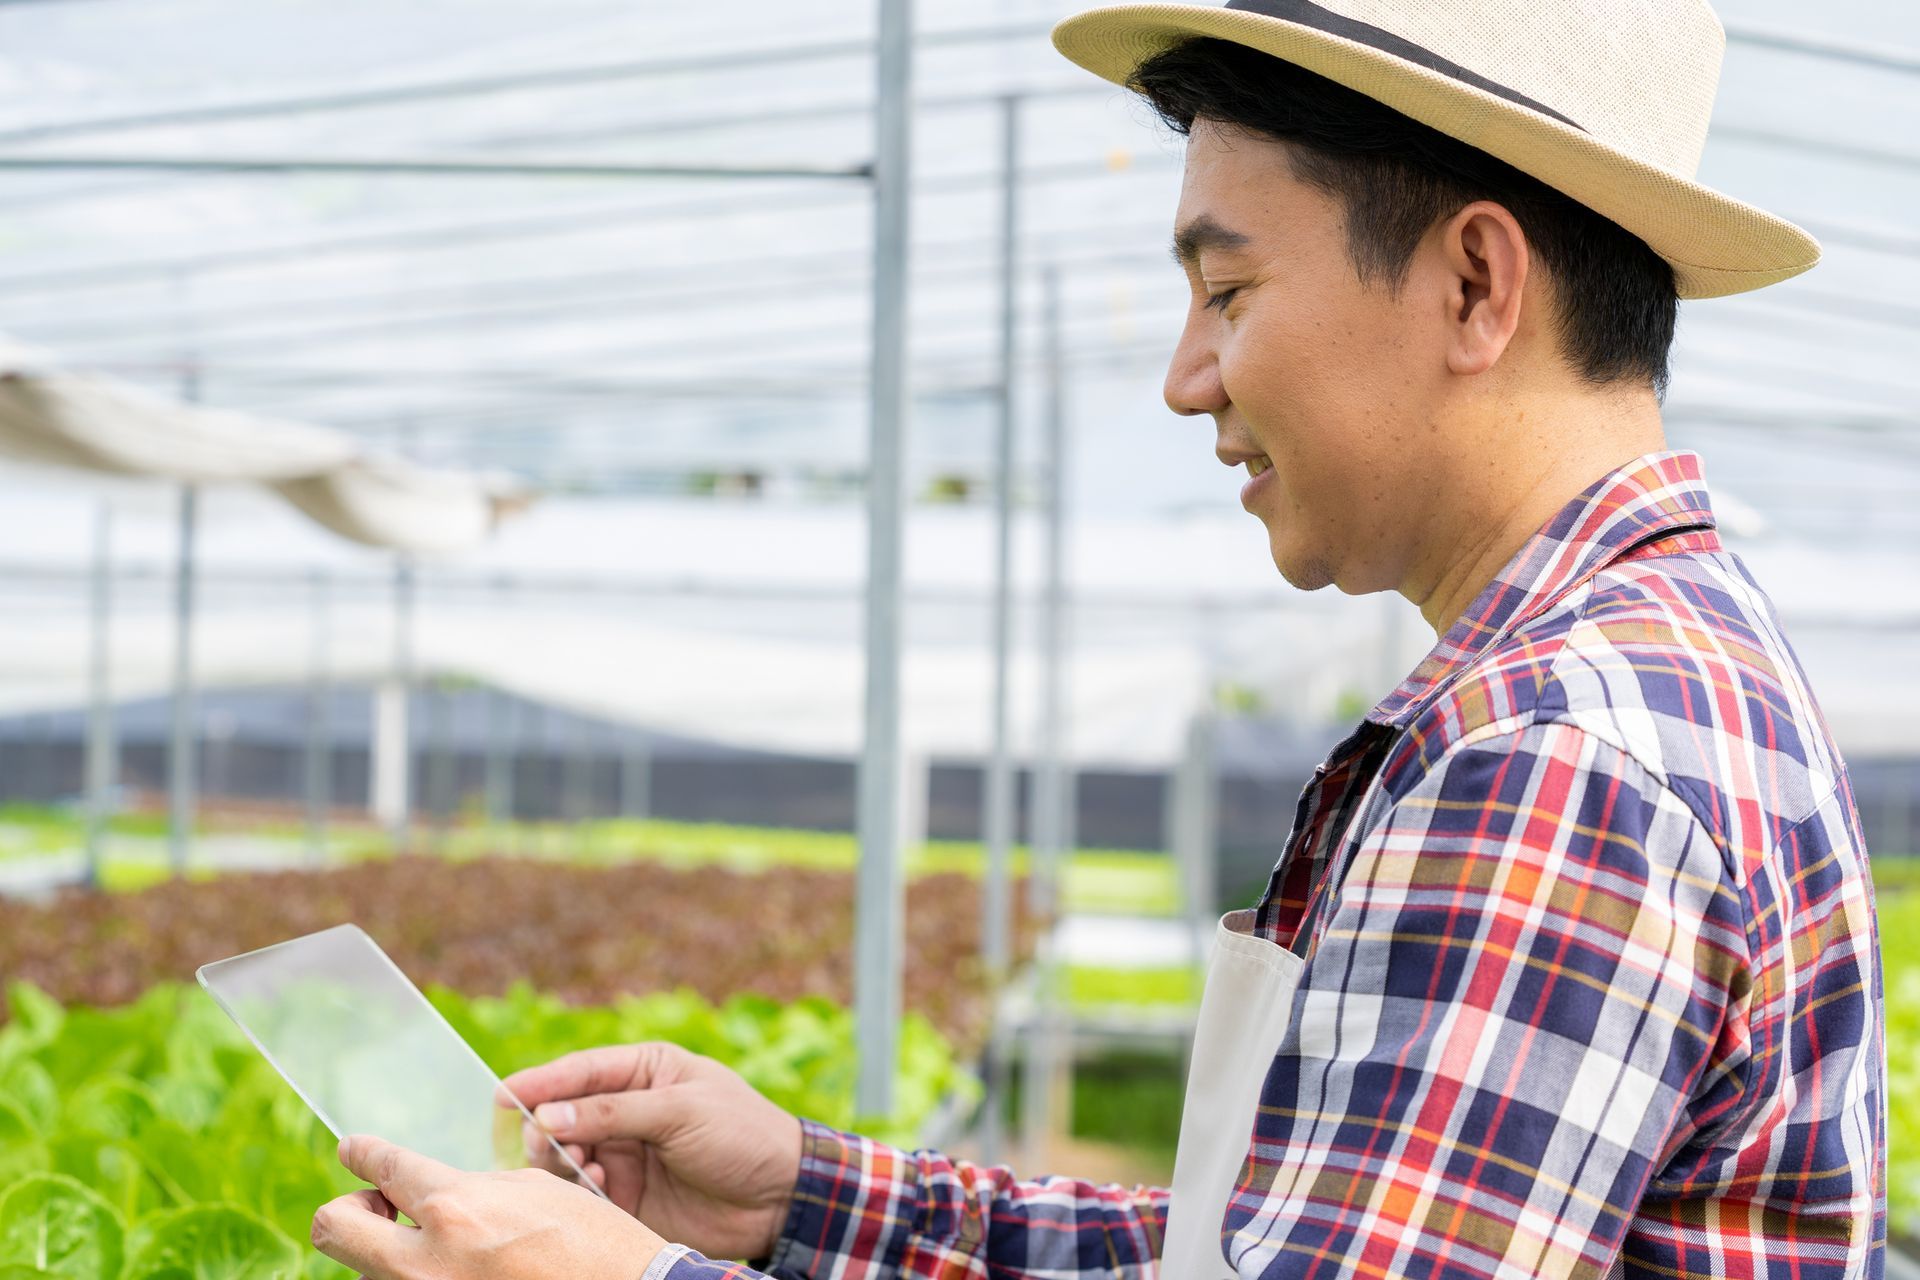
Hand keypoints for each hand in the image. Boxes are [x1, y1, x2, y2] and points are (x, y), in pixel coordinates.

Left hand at [312, 1135, 663, 1278]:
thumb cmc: (594, 1241)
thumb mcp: (534, 1192)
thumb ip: (472, 1187)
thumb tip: (428, 1188)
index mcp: (457, 1208)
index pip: (383, 1167)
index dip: (362, 1151)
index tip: (353, 1149)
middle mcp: (427, 1261)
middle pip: (334, 1226)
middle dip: (350, 1209)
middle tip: (384, 1206)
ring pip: (367, 1268)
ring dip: (390, 1250)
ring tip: (439, 1244)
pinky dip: (421, 1274)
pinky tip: (461, 1267)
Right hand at [502, 1042, 802, 1261]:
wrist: (780, 1196)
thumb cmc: (741, 1135)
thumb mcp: (681, 1111)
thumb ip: (613, 1112)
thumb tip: (547, 1116)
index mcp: (645, 1071)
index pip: (581, 1071)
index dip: (540, 1082)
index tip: (503, 1095)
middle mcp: (628, 1111)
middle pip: (563, 1115)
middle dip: (546, 1128)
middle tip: (546, 1143)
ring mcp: (626, 1154)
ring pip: (566, 1156)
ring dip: (562, 1161)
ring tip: (582, 1166)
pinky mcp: (627, 1198)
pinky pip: (584, 1193)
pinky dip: (581, 1191)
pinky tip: (602, 1188)